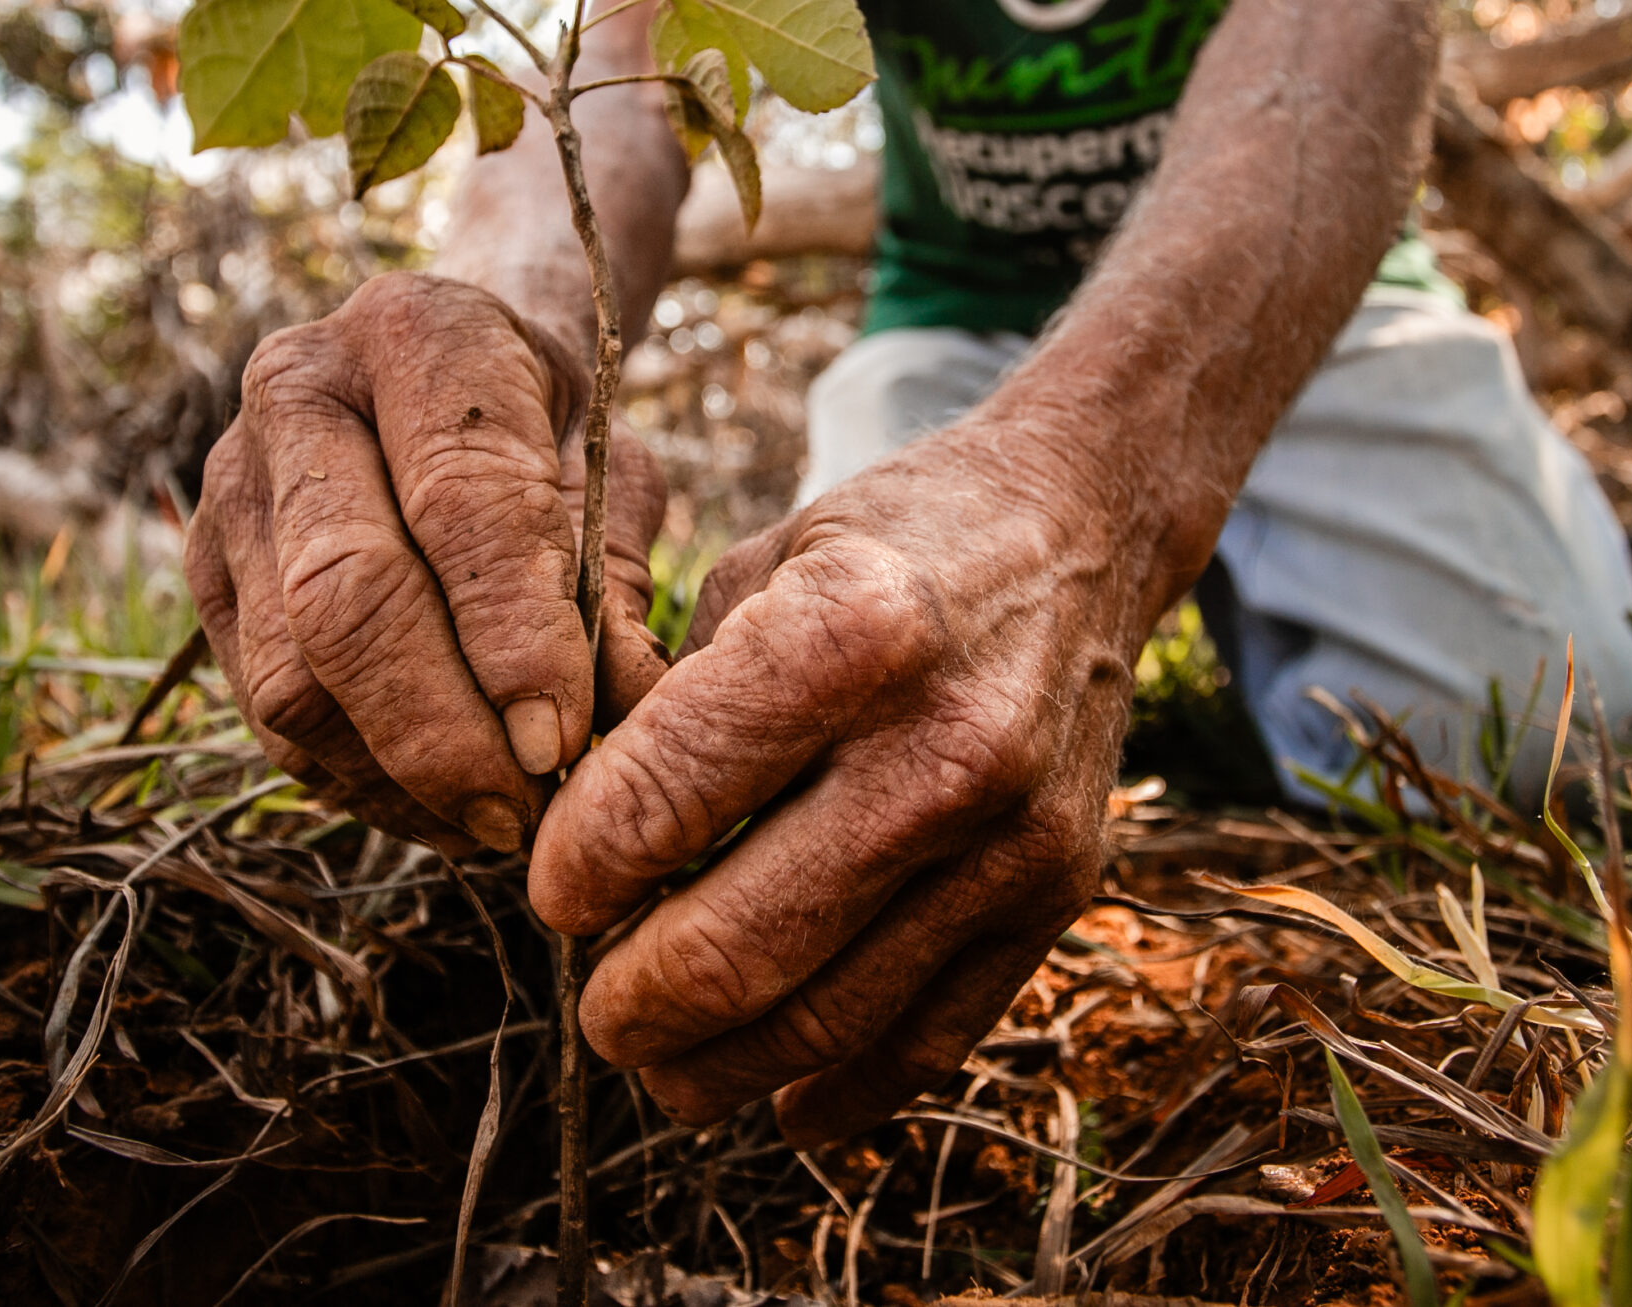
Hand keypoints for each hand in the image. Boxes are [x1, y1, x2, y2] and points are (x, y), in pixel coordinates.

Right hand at [185, 273, 667, 854]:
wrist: (449, 375)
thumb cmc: (549, 426)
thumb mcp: (613, 470)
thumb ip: (615, 585)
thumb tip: (624, 720)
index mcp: (416, 334)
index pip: (457, 505)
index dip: (513, 640)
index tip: (568, 742)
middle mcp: (296, 393)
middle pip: (344, 601)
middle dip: (439, 735)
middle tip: (523, 813)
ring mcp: (230, 485)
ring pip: (290, 676)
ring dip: (395, 779)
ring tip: (492, 823)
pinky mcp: (205, 571)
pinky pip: (266, 712)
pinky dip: (356, 782)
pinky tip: (435, 807)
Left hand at [528, 426, 1139, 1143]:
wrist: (1078, 528)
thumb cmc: (888, 542)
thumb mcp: (757, 566)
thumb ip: (665, 703)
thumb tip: (576, 850)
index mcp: (848, 632)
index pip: (660, 800)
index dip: (574, 871)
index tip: (553, 890)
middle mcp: (942, 745)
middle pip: (737, 946)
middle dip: (628, 1002)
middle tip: (594, 1001)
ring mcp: (1011, 835)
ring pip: (825, 1019)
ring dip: (715, 1066)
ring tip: (660, 1060)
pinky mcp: (1059, 896)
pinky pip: (933, 1038)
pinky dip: (842, 1093)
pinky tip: (780, 1103)